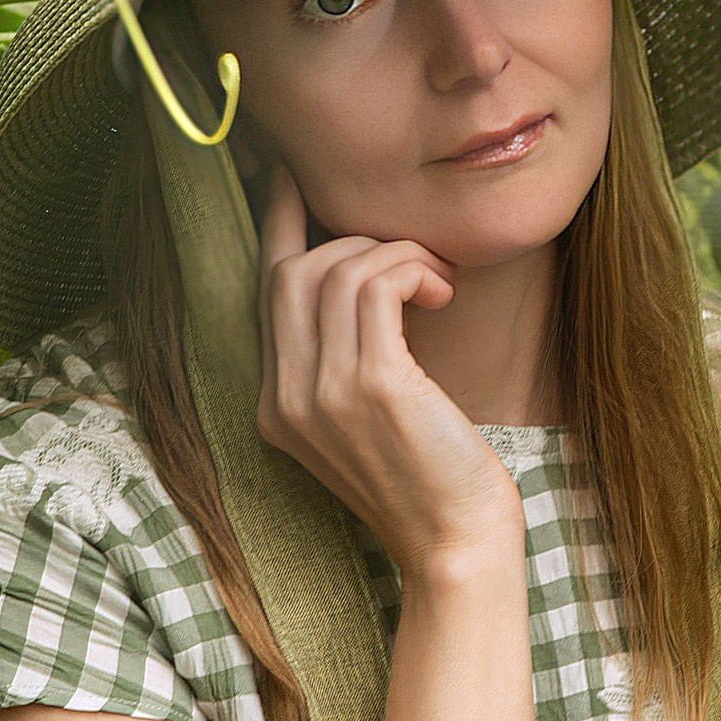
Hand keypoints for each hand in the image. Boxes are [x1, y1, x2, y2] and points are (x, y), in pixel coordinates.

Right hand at [256, 166, 521, 576]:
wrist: (457, 547)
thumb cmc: (432, 478)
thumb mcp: (370, 417)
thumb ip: (346, 359)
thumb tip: (362, 273)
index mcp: (276, 405)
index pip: (263, 290)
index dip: (275, 222)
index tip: (289, 173)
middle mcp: (286, 397)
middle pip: (290, 270)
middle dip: (351, 239)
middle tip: (409, 255)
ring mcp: (321, 393)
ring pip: (335, 268)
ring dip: (395, 255)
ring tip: (436, 282)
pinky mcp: (370, 386)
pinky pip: (377, 284)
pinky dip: (412, 269)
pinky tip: (442, 293)